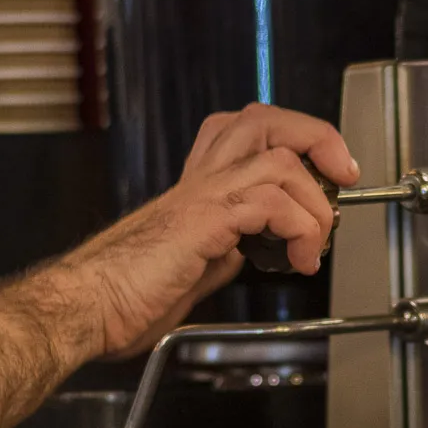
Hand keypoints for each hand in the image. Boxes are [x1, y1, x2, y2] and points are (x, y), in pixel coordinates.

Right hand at [87, 103, 360, 358]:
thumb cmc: (120, 297)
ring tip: (318, 241)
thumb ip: (220, 254)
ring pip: (278, 156)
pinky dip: (299, 227)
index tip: (327, 183)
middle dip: (317, 139)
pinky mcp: (201, 220)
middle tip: (343, 175)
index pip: (251, 137)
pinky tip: (299, 259)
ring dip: (315, 200)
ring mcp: (199, 196)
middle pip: (265, 120)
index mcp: (195, 192)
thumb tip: (247, 253)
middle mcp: (198, 183)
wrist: (84, 307)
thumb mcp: (188, 273)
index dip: (298, 147)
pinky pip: (269, 201)